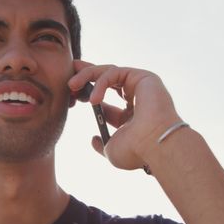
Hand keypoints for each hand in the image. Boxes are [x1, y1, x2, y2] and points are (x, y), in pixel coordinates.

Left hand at [68, 60, 182, 169]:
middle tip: (70, 71)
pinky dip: (100, 83)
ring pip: (109, 71)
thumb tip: (93, 139)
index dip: (87, 95)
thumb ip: (101, 144)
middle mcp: (137, 98)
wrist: (154, 146)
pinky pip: (114, 73)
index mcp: (131, 115)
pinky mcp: (144, 77)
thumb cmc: (136, 151)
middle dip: (86, 73)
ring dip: (87, 75)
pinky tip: (93, 100)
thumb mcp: (111, 149)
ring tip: (71, 86)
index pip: (105, 100)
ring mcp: (142, 86)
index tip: (71, 95)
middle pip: (108, 78)